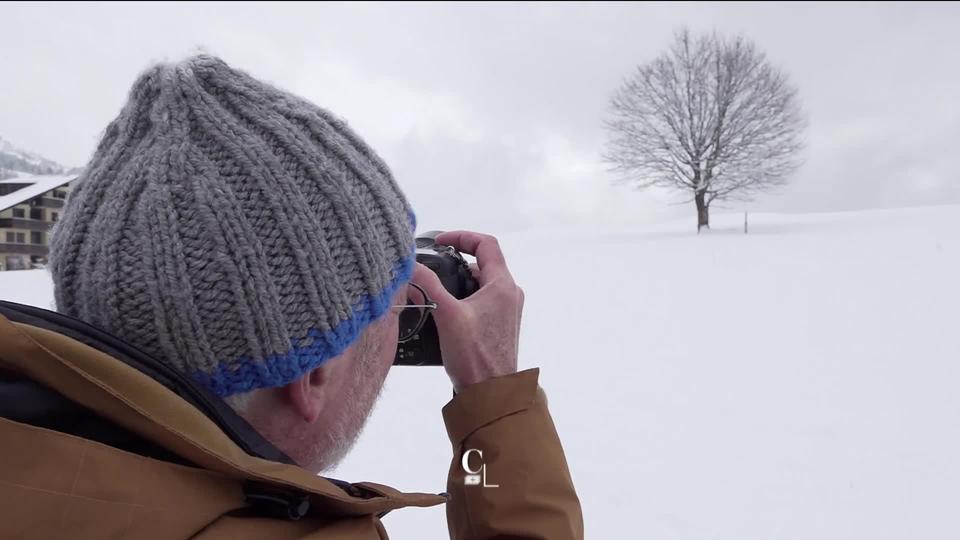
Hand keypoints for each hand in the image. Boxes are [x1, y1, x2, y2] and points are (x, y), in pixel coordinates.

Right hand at [412, 231, 523, 391]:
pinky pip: (482, 300)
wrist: (490, 394)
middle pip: (484, 263)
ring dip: (460, 279)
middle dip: (457, 259)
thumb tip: (411, 266)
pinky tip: (444, 309)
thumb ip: (428, 286)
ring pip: (481, 283)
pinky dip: (464, 296)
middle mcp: (509, 294)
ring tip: (436, 287)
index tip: (440, 241)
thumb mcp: (446, 316)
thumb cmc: (475, 357)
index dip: (462, 236)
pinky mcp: (499, 325)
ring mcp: (506, 310)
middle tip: (434, 263)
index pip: (486, 244)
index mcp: (502, 285)